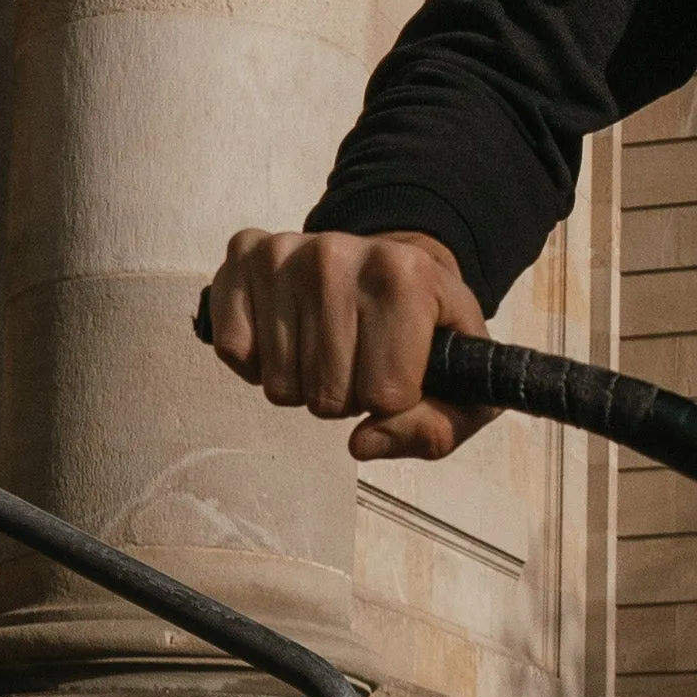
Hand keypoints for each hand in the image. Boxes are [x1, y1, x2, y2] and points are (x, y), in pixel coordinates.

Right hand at [200, 228, 487, 463]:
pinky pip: (236, 352)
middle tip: (359, 360)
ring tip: (327, 346)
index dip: (392, 402)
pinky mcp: (243, 256)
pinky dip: (258, 363)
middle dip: (345, 397)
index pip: (385, 396)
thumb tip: (363, 444)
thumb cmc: (427, 331)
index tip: (399, 371)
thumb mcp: (461, 382)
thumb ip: (436, 428)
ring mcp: (286, 252)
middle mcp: (339, 254)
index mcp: (407, 275)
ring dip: (304, 382)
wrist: (390, 268)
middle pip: (327, 396)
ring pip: (280, 385)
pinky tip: (287, 334)